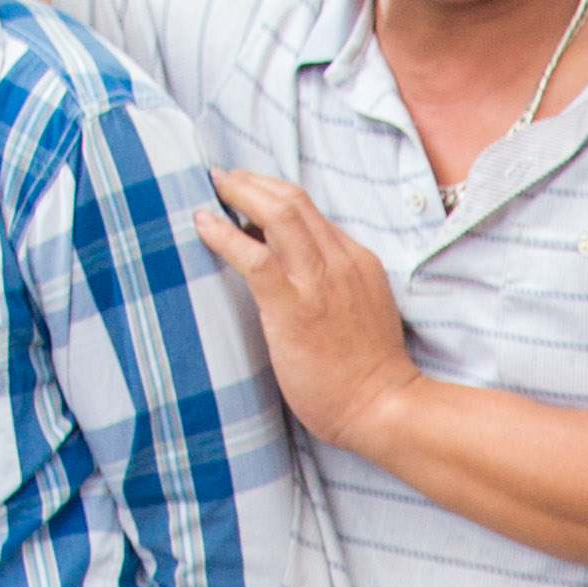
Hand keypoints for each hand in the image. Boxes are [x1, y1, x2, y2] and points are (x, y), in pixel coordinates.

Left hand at [185, 169, 419, 455]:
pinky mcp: (295, 309)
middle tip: (224, 179)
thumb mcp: (360, 310)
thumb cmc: (367, 372)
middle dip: (253, 181)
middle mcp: (340, 262)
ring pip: (278, 214)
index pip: (311, 211)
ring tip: (213, 188)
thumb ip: (333, 284)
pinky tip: (203, 224)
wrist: (384, 407)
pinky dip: (224, 235)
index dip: (273, 195)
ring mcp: (319, 284)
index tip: (248, 192)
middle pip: (293, 200)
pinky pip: (255, 258)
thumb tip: (291, 267)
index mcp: (356, 261)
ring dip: (240, 193)